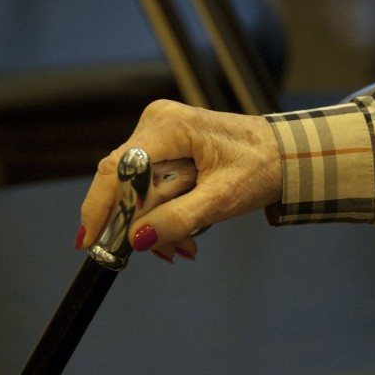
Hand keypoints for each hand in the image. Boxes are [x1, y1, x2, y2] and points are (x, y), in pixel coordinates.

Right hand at [77, 99, 281, 260]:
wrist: (283, 152)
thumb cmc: (260, 167)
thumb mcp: (221, 200)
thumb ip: (178, 220)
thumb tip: (136, 239)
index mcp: (171, 126)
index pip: (118, 168)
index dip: (100, 207)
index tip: (91, 242)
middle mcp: (158, 121)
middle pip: (123, 180)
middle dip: (138, 223)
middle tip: (164, 253)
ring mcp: (160, 130)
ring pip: (134, 186)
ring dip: (155, 222)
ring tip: (184, 246)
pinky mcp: (165, 143)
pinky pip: (148, 182)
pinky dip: (161, 210)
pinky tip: (183, 232)